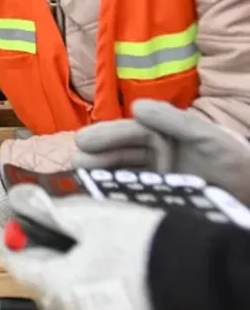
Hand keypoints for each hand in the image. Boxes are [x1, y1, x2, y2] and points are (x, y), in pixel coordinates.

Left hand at [0, 184, 160, 309]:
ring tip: (79, 243)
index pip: (18, 266)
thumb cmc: (145, 249)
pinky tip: (108, 265)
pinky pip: (99, 303)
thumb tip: (17, 197)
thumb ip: (50, 210)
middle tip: (41, 230)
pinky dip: (95, 283)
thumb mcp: (93, 218)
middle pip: (45, 281)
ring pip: (73, 292)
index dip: (7, 242)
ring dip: (70, 269)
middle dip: (41, 254)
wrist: (204, 282)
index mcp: (60, 289)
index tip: (2, 228)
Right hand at [73, 99, 249, 203]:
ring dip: (100, 177)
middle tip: (75, 163)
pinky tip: (102, 200)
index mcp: (163, 135)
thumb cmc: (237, 162)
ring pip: (121, 175)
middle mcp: (155, 155)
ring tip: (80, 181)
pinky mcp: (159, 201)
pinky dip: (115, 196)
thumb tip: (135, 108)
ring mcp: (156, 179)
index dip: (105, 136)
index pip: (128, 133)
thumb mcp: (209, 136)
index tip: (82, 141)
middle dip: (96, 157)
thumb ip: (175, 120)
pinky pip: (132, 196)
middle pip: (118, 154)